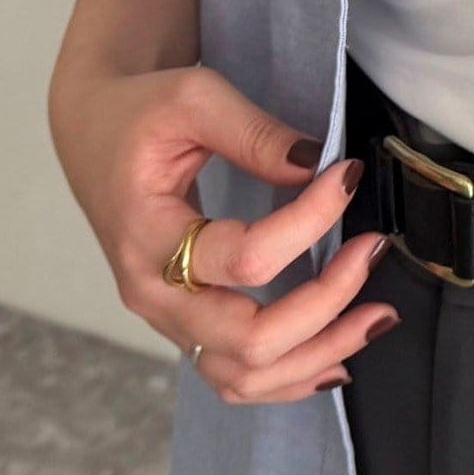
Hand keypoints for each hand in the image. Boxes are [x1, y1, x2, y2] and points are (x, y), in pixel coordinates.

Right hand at [49, 60, 396, 401]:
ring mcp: (169, 318)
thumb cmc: (140, 115)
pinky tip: (339, 355)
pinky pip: (237, 376)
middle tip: (374, 249)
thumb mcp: (193, 98)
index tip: (349, 176)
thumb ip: (255, 133)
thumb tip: (317, 164)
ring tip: (378, 316)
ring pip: (245, 375)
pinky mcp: (188, 324)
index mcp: (147, 237)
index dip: (309, 222)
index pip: (243, 257)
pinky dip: (293, 374)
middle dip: (326, 304)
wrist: (95, 134)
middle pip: (247, 341)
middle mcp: (154, 294)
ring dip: (320, 352)